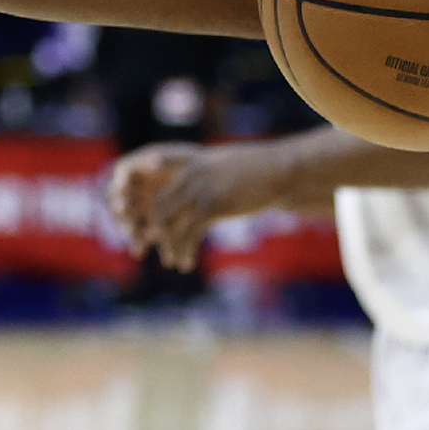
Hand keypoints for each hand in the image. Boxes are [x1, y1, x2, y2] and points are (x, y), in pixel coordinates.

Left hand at [108, 142, 287, 272]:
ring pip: (172, 223)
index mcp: (188, 166)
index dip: (151, 211)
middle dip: (154, 233)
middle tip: (155, 250)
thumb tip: (192, 193)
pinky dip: (185, 250)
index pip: (159, 189)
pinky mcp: (214, 205)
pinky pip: (191, 232)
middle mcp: (189, 177)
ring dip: (169, 247)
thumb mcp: (222, 167)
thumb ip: (202, 177)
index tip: (148, 228)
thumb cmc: (253, 170)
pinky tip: (186, 263)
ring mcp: (200, 191)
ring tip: (172, 263)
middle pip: (159, 209)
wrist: (280, 171)